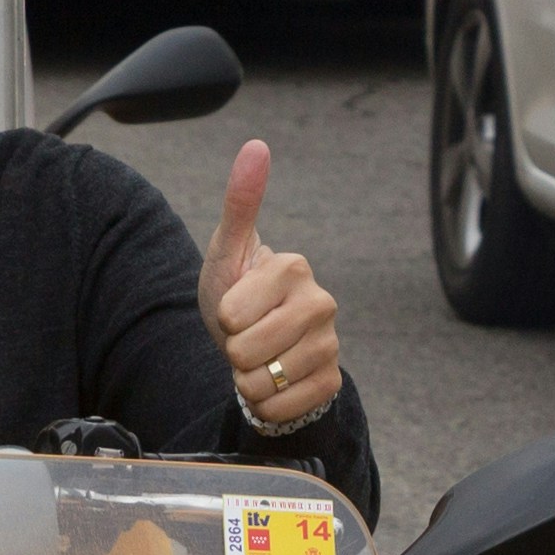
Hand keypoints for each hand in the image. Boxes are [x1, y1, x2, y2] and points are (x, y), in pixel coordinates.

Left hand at [202, 139, 341, 432]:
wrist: (256, 346)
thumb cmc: (237, 294)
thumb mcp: (227, 252)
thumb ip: (240, 202)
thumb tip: (256, 145)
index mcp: (294, 268)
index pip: (232, 314)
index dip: (223, 318)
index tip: (234, 308)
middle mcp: (321, 304)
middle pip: (245, 351)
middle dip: (232, 352)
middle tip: (244, 337)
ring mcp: (330, 345)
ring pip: (263, 384)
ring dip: (247, 380)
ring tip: (257, 360)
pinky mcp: (332, 382)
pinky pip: (282, 408)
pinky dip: (266, 405)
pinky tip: (273, 384)